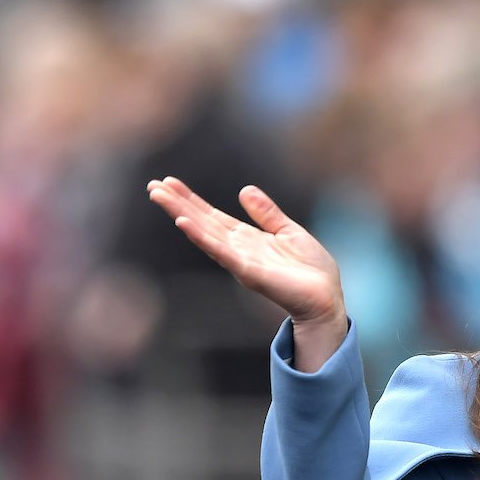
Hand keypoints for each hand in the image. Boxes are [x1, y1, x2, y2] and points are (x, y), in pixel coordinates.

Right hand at [146, 177, 344, 368]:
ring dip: (182, 215)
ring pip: (205, 234)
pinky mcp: (249, 272)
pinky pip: (222, 252)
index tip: (169, 182)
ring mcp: (241, 261)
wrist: (327, 298)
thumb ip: (267, 214)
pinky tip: (184, 223)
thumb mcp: (289, 232)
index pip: (213, 216)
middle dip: (178, 204)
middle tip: (152, 186)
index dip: (192, 200)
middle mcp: (239, 249)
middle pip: (202, 222)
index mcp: (248, 239)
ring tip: (160, 197)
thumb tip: (244, 190)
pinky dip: (202, 238)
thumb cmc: (312, 270)